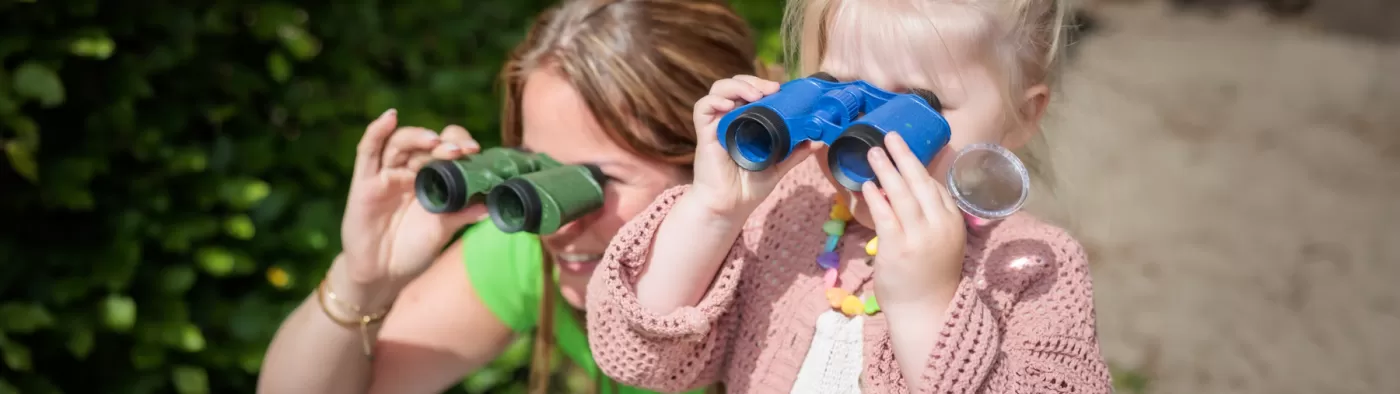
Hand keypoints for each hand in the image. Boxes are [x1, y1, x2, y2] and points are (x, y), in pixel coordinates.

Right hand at [339, 109, 484, 296]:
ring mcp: (385, 174)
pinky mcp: (364, 182)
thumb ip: (462, 215)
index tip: (476, 151)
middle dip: (444, 144)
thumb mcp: (442, 230)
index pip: (445, 150)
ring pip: (399, 143)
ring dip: (417, 137)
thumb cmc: (413, 250)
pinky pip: (367, 151)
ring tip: (434, 141)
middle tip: (462, 150)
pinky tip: (389, 118)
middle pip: (425, 145)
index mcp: (430, 179)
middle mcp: (408, 171)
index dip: (459, 146)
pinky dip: (377, 131)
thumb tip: (491, 206)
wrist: (383, 275)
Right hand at [690, 75, 823, 216]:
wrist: (730, 207)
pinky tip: (726, 104)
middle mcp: (730, 118)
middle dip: (753, 80)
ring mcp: (716, 125)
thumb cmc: (748, 187)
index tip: (781, 90)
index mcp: (745, 121)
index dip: (763, 84)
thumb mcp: (778, 166)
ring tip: (754, 94)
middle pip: (735, 85)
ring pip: (719, 90)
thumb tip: (817, 140)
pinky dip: (713, 101)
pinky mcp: (705, 134)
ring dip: (737, 86)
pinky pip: (702, 109)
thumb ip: (795, 152)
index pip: (750, 91)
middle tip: (771, 89)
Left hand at [861, 133, 965, 306]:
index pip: (936, 187)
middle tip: (890, 135)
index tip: (905, 150)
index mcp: (953, 222)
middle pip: (920, 182)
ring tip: (873, 151)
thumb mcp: (942, 241)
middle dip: (904, 155)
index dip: (919, 166)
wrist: (926, 310)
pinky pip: (885, 215)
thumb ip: (930, 216)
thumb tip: (905, 189)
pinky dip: (875, 197)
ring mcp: (918, 236)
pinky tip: (867, 184)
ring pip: (901, 194)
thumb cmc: (931, 275)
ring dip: (886, 169)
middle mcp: (939, 225)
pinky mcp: (897, 248)